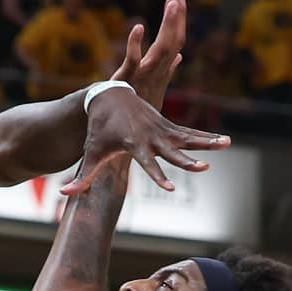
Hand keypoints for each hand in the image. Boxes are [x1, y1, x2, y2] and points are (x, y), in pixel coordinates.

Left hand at [63, 85, 228, 194]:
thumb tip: (64, 194)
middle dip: (186, 161)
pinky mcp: (167, 125)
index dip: (157, 176)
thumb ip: (82, 176)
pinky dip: (205, 136)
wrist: (107, 96)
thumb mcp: (90, 152)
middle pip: (171, 152)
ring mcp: (160, 129)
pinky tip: (224, 141)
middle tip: (202, 168)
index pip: (147, 164)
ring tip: (227, 144)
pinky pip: (189, 132)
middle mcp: (150, 136)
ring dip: (206, 142)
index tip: (169, 188)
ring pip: (186, 137)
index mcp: (132, 144)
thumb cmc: (98, 129)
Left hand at [112, 0, 186, 106]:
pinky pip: (133, 60)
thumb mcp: (156, 88)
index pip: (176, 41)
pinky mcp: (127, 79)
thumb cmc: (137, 106)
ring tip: (172, 2)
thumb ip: (168, 70)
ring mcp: (143, 75)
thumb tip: (179, 56)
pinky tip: (138, 27)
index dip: (179, 22)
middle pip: (173, 40)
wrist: (119, 124)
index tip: (179, 1)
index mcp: (163, 71)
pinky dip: (135, 44)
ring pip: (161, 47)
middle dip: (177, 17)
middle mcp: (157, 72)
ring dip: (168, 24)